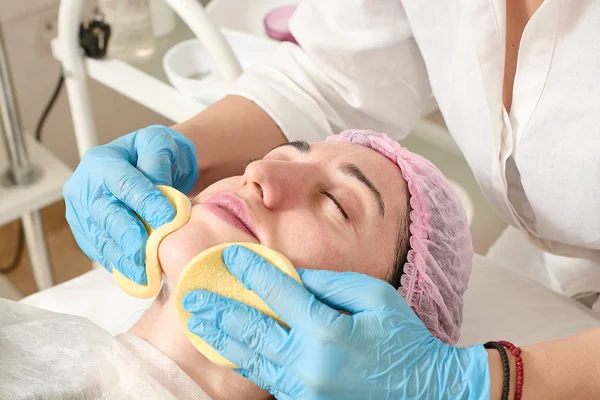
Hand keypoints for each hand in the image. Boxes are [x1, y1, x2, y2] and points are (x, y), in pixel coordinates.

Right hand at [64, 125, 197, 283]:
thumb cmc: (153, 154)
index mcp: (102, 161)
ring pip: (101, 238)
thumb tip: (159, 187)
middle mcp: (85, 187)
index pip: (124, 184)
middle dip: (128, 236)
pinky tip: (135, 276)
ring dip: (123, 258)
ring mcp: (82, 211)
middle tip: (147, 253)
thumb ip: (157, 162)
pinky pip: (99, 251)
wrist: (145, 165)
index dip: (145, 202)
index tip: (167, 219)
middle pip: (107, 215)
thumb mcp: (159, 144)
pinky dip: (118, 264)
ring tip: (144, 274)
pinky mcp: (86, 232)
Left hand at [182, 245, 489, 399]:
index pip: (277, 292)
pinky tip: (229, 347)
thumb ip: (330, 284)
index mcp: (327, 331)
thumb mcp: (375, 298)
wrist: (424, 393)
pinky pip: (266, 378)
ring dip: (222, 337)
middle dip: (219, 309)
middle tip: (192, 296)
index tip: (229, 256)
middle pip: (251, 329)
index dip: (250, 270)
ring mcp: (303, 389)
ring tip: (197, 322)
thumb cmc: (404, 341)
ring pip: (251, 358)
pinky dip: (245, 359)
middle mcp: (308, 363)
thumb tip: (294, 275)